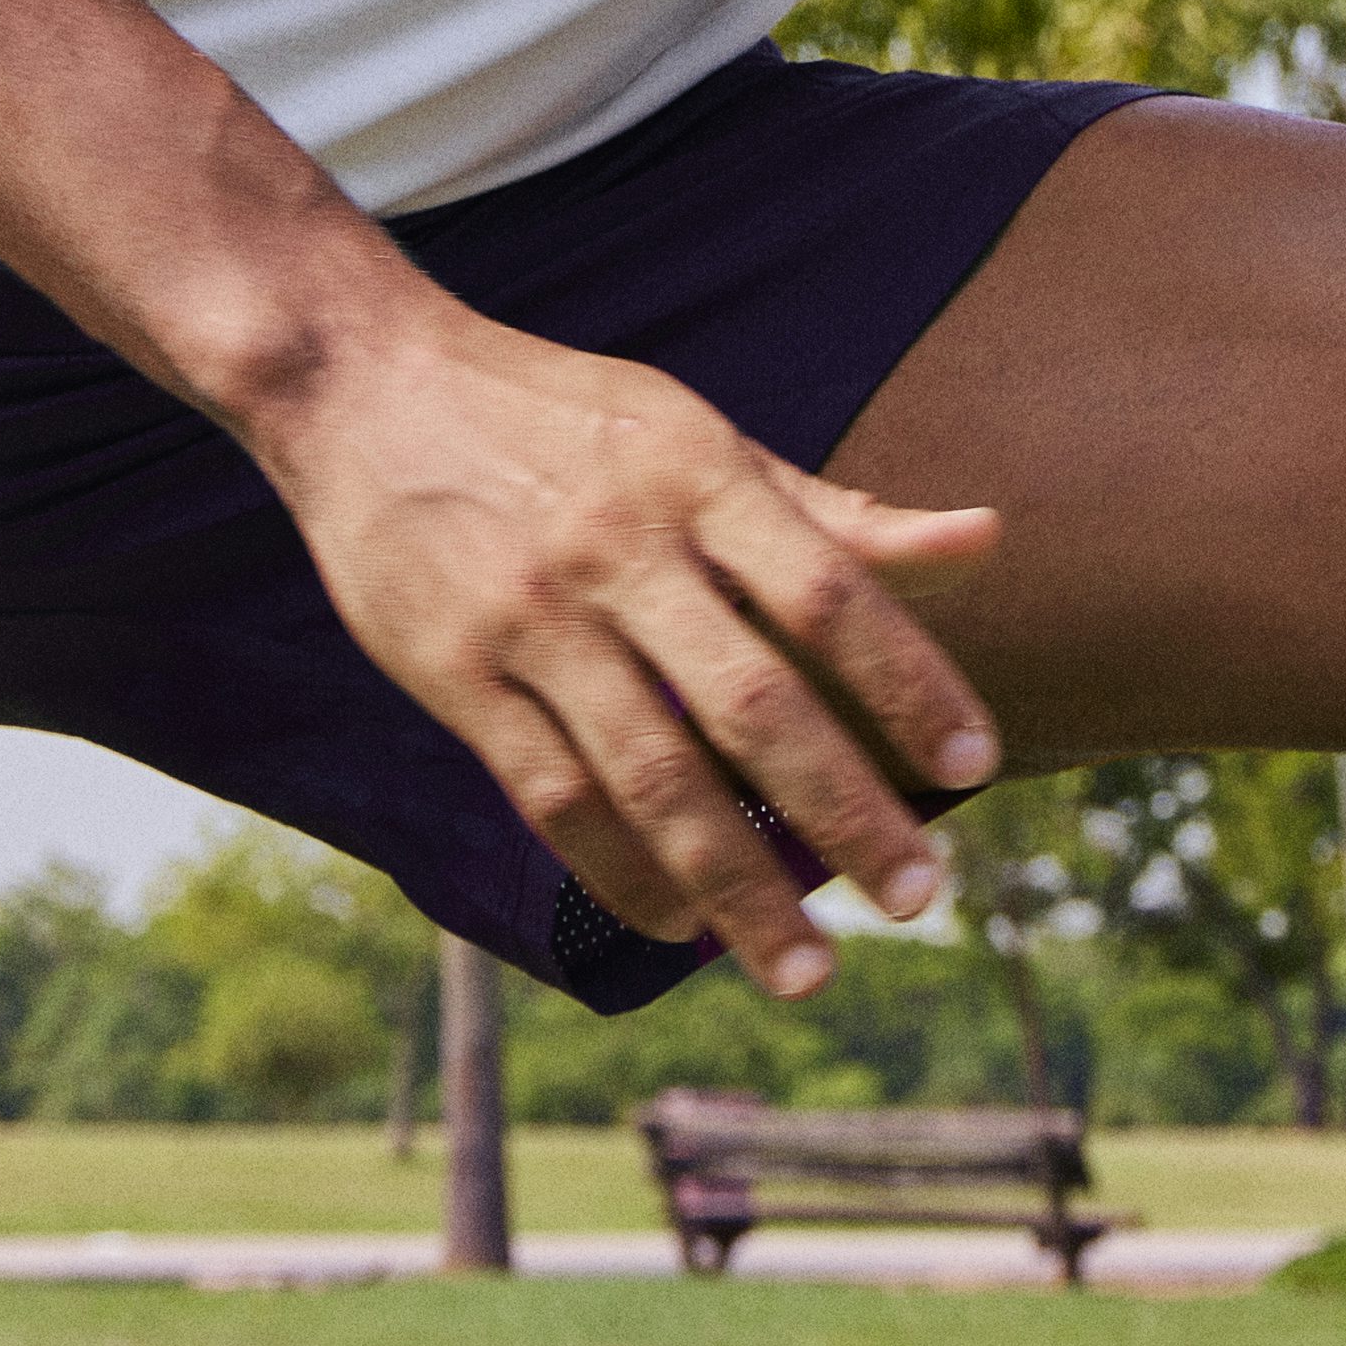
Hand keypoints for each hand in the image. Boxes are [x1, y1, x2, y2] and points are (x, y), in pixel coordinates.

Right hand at [245, 302, 1001, 996]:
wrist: (360, 380)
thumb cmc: (557, 414)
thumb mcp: (694, 432)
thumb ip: (831, 510)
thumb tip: (985, 540)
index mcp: (693, 472)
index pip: (827, 589)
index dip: (909, 680)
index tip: (975, 767)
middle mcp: (618, 547)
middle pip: (753, 702)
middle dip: (845, 812)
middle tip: (919, 899)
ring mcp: (531, 616)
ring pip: (653, 776)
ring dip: (738, 885)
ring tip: (807, 965)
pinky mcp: (454, 675)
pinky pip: (553, 798)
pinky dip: (620, 875)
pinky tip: (677, 926)